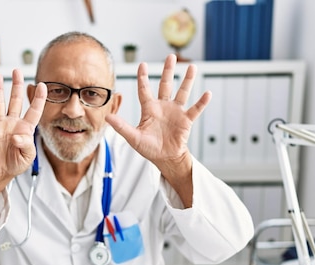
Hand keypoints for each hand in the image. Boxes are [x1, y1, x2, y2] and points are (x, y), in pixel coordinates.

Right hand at [0, 69, 46, 219]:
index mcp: (25, 128)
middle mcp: (12, 123)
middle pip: (15, 100)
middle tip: (16, 71)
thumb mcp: (27, 157)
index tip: (43, 85)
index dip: (39, 98)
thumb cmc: (15, 164)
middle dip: (16, 85)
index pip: (34, 110)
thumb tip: (18, 136)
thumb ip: (26, 145)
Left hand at [105, 54, 210, 171]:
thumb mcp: (133, 137)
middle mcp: (163, 106)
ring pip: (182, 92)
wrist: (164, 158)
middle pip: (165, 84)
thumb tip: (107, 118)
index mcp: (149, 109)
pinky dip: (201, 102)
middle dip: (167, 70)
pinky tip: (207, 93)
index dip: (142, 77)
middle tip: (170, 56)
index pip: (144, 90)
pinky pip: (195, 109)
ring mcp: (175, 112)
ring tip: (192, 67)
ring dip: (187, 80)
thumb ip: (121, 126)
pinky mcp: (186, 120)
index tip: (142, 64)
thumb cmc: (148, 148)